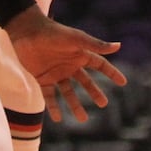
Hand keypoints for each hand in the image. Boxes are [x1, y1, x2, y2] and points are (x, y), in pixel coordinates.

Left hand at [5, 9, 125, 122]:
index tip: (123, 83)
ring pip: (69, 92)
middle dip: (94, 92)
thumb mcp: (75, 39)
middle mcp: (69, 64)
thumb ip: (95, 45)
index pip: (100, 65)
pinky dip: (54, 107)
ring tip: (82, 120)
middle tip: (103, 104)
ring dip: (75, 105)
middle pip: (85, 82)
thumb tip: (118, 46)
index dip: (111, 73)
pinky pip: (50, 96)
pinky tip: (58, 119)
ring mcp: (56, 72)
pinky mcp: (42, 78)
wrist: (26, 31)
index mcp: (79, 54)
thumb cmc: (53, 33)